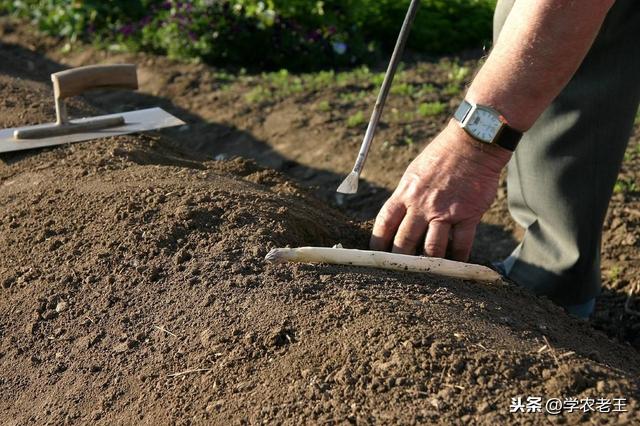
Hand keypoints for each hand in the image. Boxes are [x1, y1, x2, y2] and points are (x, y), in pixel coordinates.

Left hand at [370, 121, 511, 260]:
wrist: (473, 142)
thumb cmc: (443, 155)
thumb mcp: (415, 172)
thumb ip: (407, 195)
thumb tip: (399, 216)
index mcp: (405, 193)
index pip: (384, 223)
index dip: (378, 243)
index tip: (377, 255)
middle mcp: (422, 205)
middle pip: (404, 242)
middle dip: (399, 260)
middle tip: (399, 272)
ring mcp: (445, 211)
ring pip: (432, 249)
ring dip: (429, 264)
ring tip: (427, 274)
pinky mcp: (468, 214)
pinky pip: (461, 244)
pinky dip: (458, 259)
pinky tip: (456, 267)